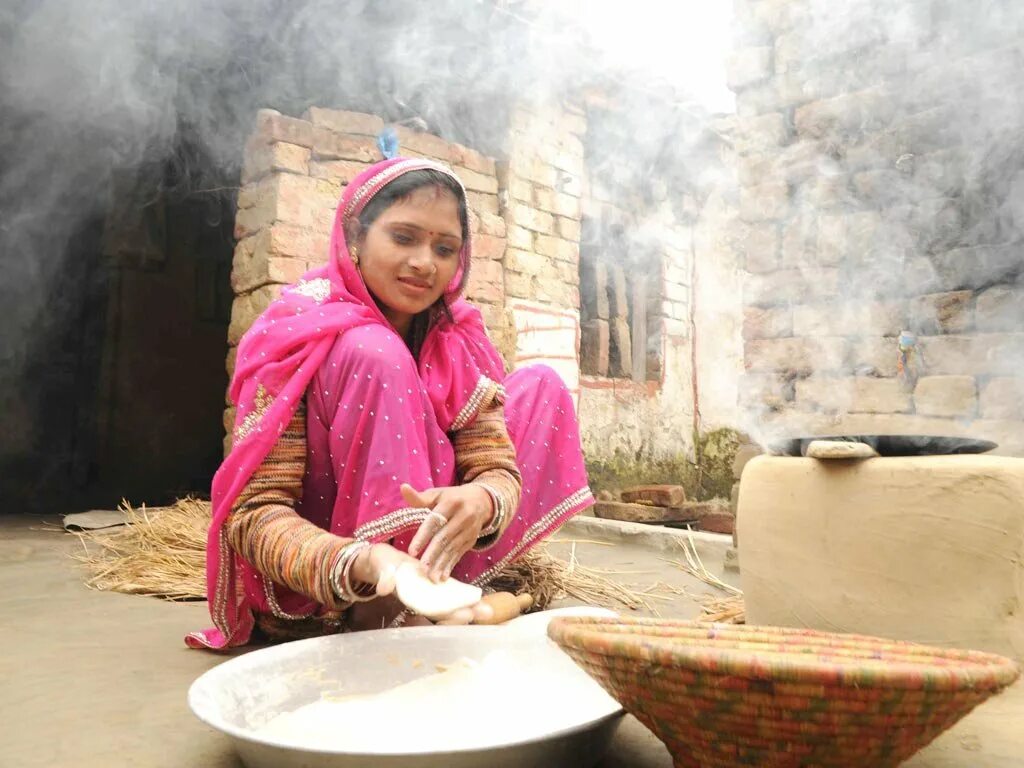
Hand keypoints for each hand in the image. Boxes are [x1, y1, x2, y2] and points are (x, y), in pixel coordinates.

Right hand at [349, 542, 493, 624]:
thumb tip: (385, 588)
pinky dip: (464, 595)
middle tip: (487, 613)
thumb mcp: (381, 568)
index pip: (432, 609)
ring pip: (451, 604)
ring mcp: (430, 593)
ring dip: (469, 607)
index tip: (465, 614)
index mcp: (412, 597)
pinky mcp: (434, 584)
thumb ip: (384, 577)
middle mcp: (423, 599)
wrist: (381, 560)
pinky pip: (451, 593)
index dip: (448, 613)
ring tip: (489, 611)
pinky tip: (480, 597)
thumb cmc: (380, 564)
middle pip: (446, 610)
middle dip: (465, 613)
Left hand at [402, 483, 492, 582]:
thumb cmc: (452, 498)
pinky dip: (450, 566)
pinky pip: (460, 554)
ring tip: (431, 577)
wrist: (482, 501)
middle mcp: (463, 516)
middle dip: (433, 554)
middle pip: (445, 537)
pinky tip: (442, 577)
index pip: (435, 521)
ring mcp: (469, 529)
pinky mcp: (472, 540)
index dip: (423, 536)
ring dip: (441, 563)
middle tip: (422, 568)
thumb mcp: (438, 494)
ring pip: (453, 548)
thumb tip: (402, 488)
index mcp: (451, 503)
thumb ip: (419, 497)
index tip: (412, 551)